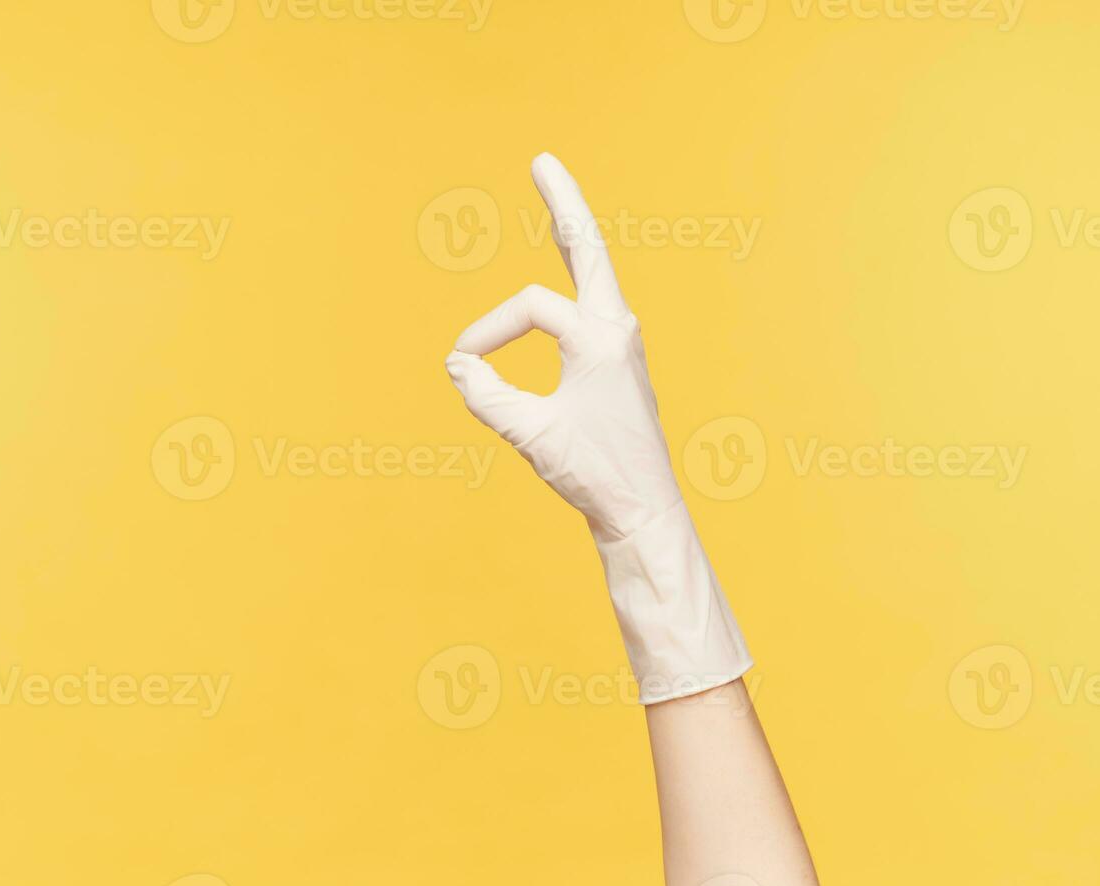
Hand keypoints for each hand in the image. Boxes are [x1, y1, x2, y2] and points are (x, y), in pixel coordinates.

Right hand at [444, 153, 681, 542]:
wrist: (642, 511)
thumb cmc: (593, 474)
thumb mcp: (530, 435)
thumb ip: (487, 395)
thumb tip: (457, 363)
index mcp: (600, 338)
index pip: (530, 307)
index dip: (489, 328)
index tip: (462, 361)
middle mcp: (619, 330)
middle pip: (588, 249)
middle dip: (562, 204)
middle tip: (542, 160)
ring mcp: (624, 343)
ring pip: (595, 272)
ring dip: (573, 235)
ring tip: (556, 194)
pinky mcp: (619, 363)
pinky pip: (593, 303)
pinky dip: (576, 275)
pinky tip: (573, 266)